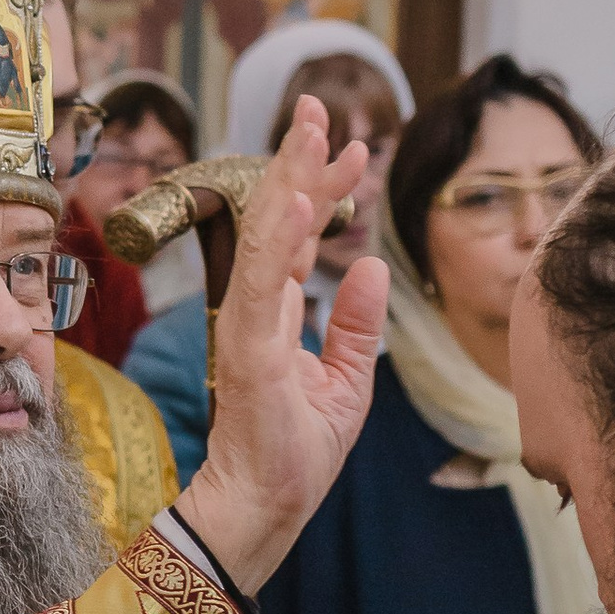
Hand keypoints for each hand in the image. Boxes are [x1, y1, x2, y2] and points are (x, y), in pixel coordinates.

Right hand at [181, 100, 389, 590]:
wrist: (264, 507)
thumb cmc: (296, 453)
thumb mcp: (347, 381)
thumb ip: (354, 324)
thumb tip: (367, 264)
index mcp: (278, 313)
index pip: (299, 234)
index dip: (323, 186)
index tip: (354, 145)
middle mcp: (257, 310)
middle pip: (278, 220)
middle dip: (300, 160)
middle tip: (320, 106)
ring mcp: (248, 328)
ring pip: (267, 238)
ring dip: (288, 181)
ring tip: (310, 132)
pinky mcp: (247, 353)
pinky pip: (261, 287)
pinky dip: (275, 242)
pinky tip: (293, 203)